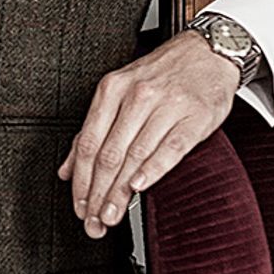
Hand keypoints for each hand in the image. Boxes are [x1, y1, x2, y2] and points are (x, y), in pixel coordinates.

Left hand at [58, 31, 241, 237]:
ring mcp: (167, 106)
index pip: (88, 143)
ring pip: (136, 155)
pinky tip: (141, 187)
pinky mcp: (195, 117)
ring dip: (120, 191)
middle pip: (109, 154)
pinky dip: (154, 169)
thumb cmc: (163, 74)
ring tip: (112, 215)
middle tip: (94, 222)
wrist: (208, 52)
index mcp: (111, 90)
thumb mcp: (119, 91)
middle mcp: (136, 96)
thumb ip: (92, 129)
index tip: (79, 206)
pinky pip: (170, 148)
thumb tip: (66, 170)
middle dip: (98, 193)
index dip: (81, 181)